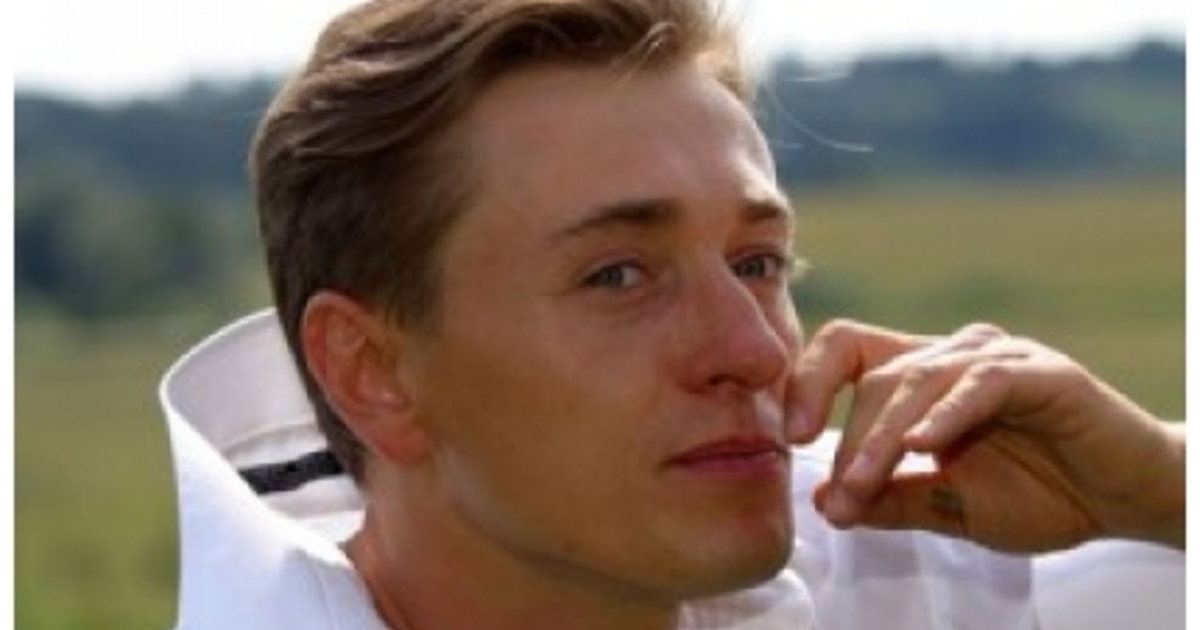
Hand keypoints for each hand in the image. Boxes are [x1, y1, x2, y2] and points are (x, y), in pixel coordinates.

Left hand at [784, 320, 1183, 552]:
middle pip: (874, 373)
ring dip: (884, 437)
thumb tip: (825, 504)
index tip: (792, 438)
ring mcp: (997, 357)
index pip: (844, 349)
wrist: (1124, 501)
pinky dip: (947, 414)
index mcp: (922, 373)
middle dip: (849, 439)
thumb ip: (888, 499)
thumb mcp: (946, 506)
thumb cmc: (1038, 494)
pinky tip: (923, 446)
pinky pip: (982, 383)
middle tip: (842, 496)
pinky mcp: (1042, 373)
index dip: (808, 383)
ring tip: (866, 483)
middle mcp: (953, 353)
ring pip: (917, 378)